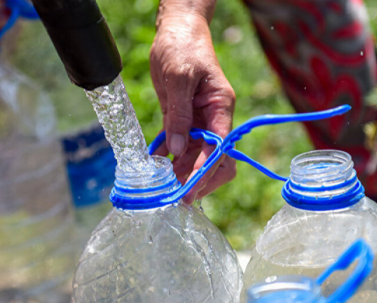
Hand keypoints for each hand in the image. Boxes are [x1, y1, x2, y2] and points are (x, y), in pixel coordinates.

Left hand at [150, 12, 235, 202]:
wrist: (176, 31)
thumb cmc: (182, 47)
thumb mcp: (179, 78)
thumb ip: (179, 115)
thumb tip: (179, 149)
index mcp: (220, 108)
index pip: (220, 147)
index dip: (206, 170)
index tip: (190, 189)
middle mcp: (213, 119)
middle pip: (215, 159)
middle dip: (198, 179)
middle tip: (177, 196)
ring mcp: (199, 121)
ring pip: (196, 157)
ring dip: (182, 173)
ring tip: (164, 188)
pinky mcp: (183, 120)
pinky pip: (180, 146)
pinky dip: (169, 158)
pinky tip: (156, 168)